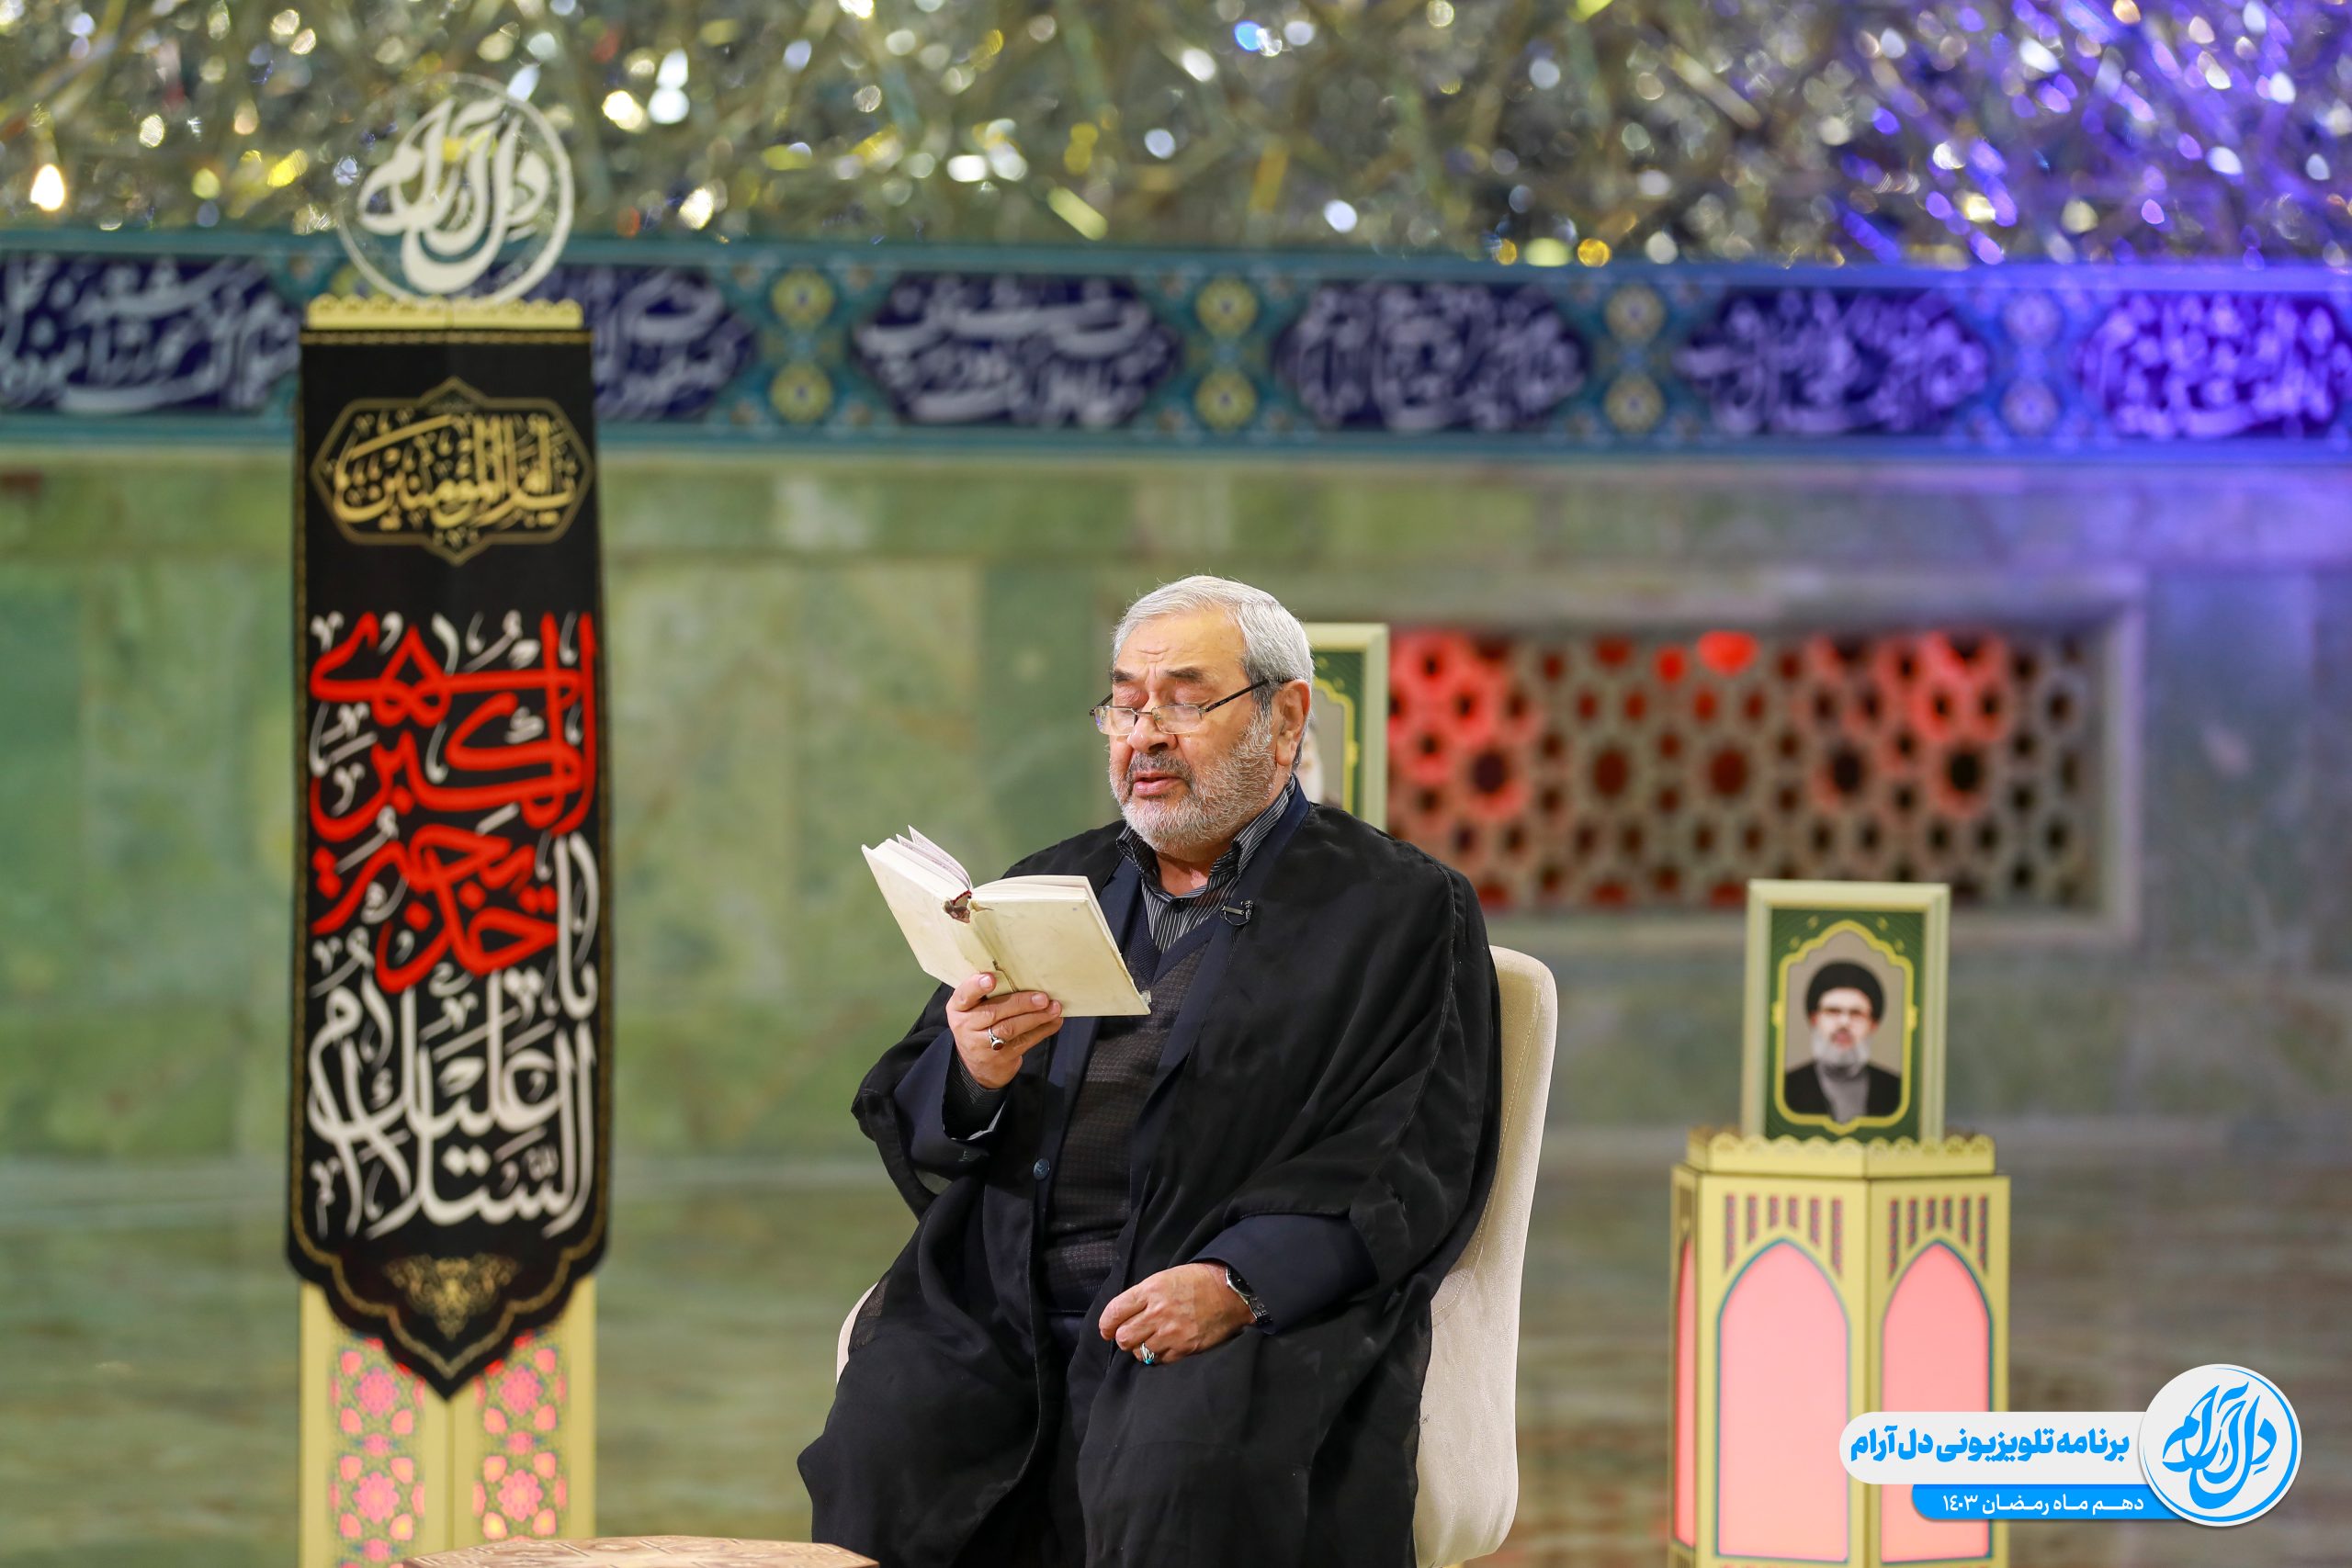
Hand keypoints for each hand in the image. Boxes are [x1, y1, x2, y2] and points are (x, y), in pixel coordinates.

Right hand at [947, 972, 1061, 1090]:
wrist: (977, 1065)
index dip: (976, 986)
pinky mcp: (1000, 1058)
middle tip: (1042, 997)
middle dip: (1021, 1003)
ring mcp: (982, 1045)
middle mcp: (966, 1026)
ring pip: (1010, 1028)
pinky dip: (1042, 1030)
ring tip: (1053, 1008)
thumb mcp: (973, 1008)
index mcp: (958, 1008)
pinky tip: (1054, 1021)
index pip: (964, 995)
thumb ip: (988, 993)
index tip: (991, 979)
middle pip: (993, 1012)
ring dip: (1035, 1017)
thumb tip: (1025, 975)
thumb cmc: (979, 1024)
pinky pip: (1024, 1042)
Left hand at [1098, 1263, 1253, 1364]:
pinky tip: (1165, 1345)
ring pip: (1139, 1352)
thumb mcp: (1163, 1278)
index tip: (1107, 1330)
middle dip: (1123, 1338)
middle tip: (1132, 1334)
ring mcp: (1172, 1332)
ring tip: (1152, 1339)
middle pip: (1123, 1337)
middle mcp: (1158, 1312)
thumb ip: (1141, 1297)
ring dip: (1141, 1348)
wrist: (1229, 1292)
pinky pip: (1159, 1360)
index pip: (1114, 1313)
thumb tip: (1121, 1318)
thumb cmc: (1195, 1282)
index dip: (1106, 1325)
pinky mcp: (1185, 1348)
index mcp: (1150, 1291)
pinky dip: (1158, 1355)